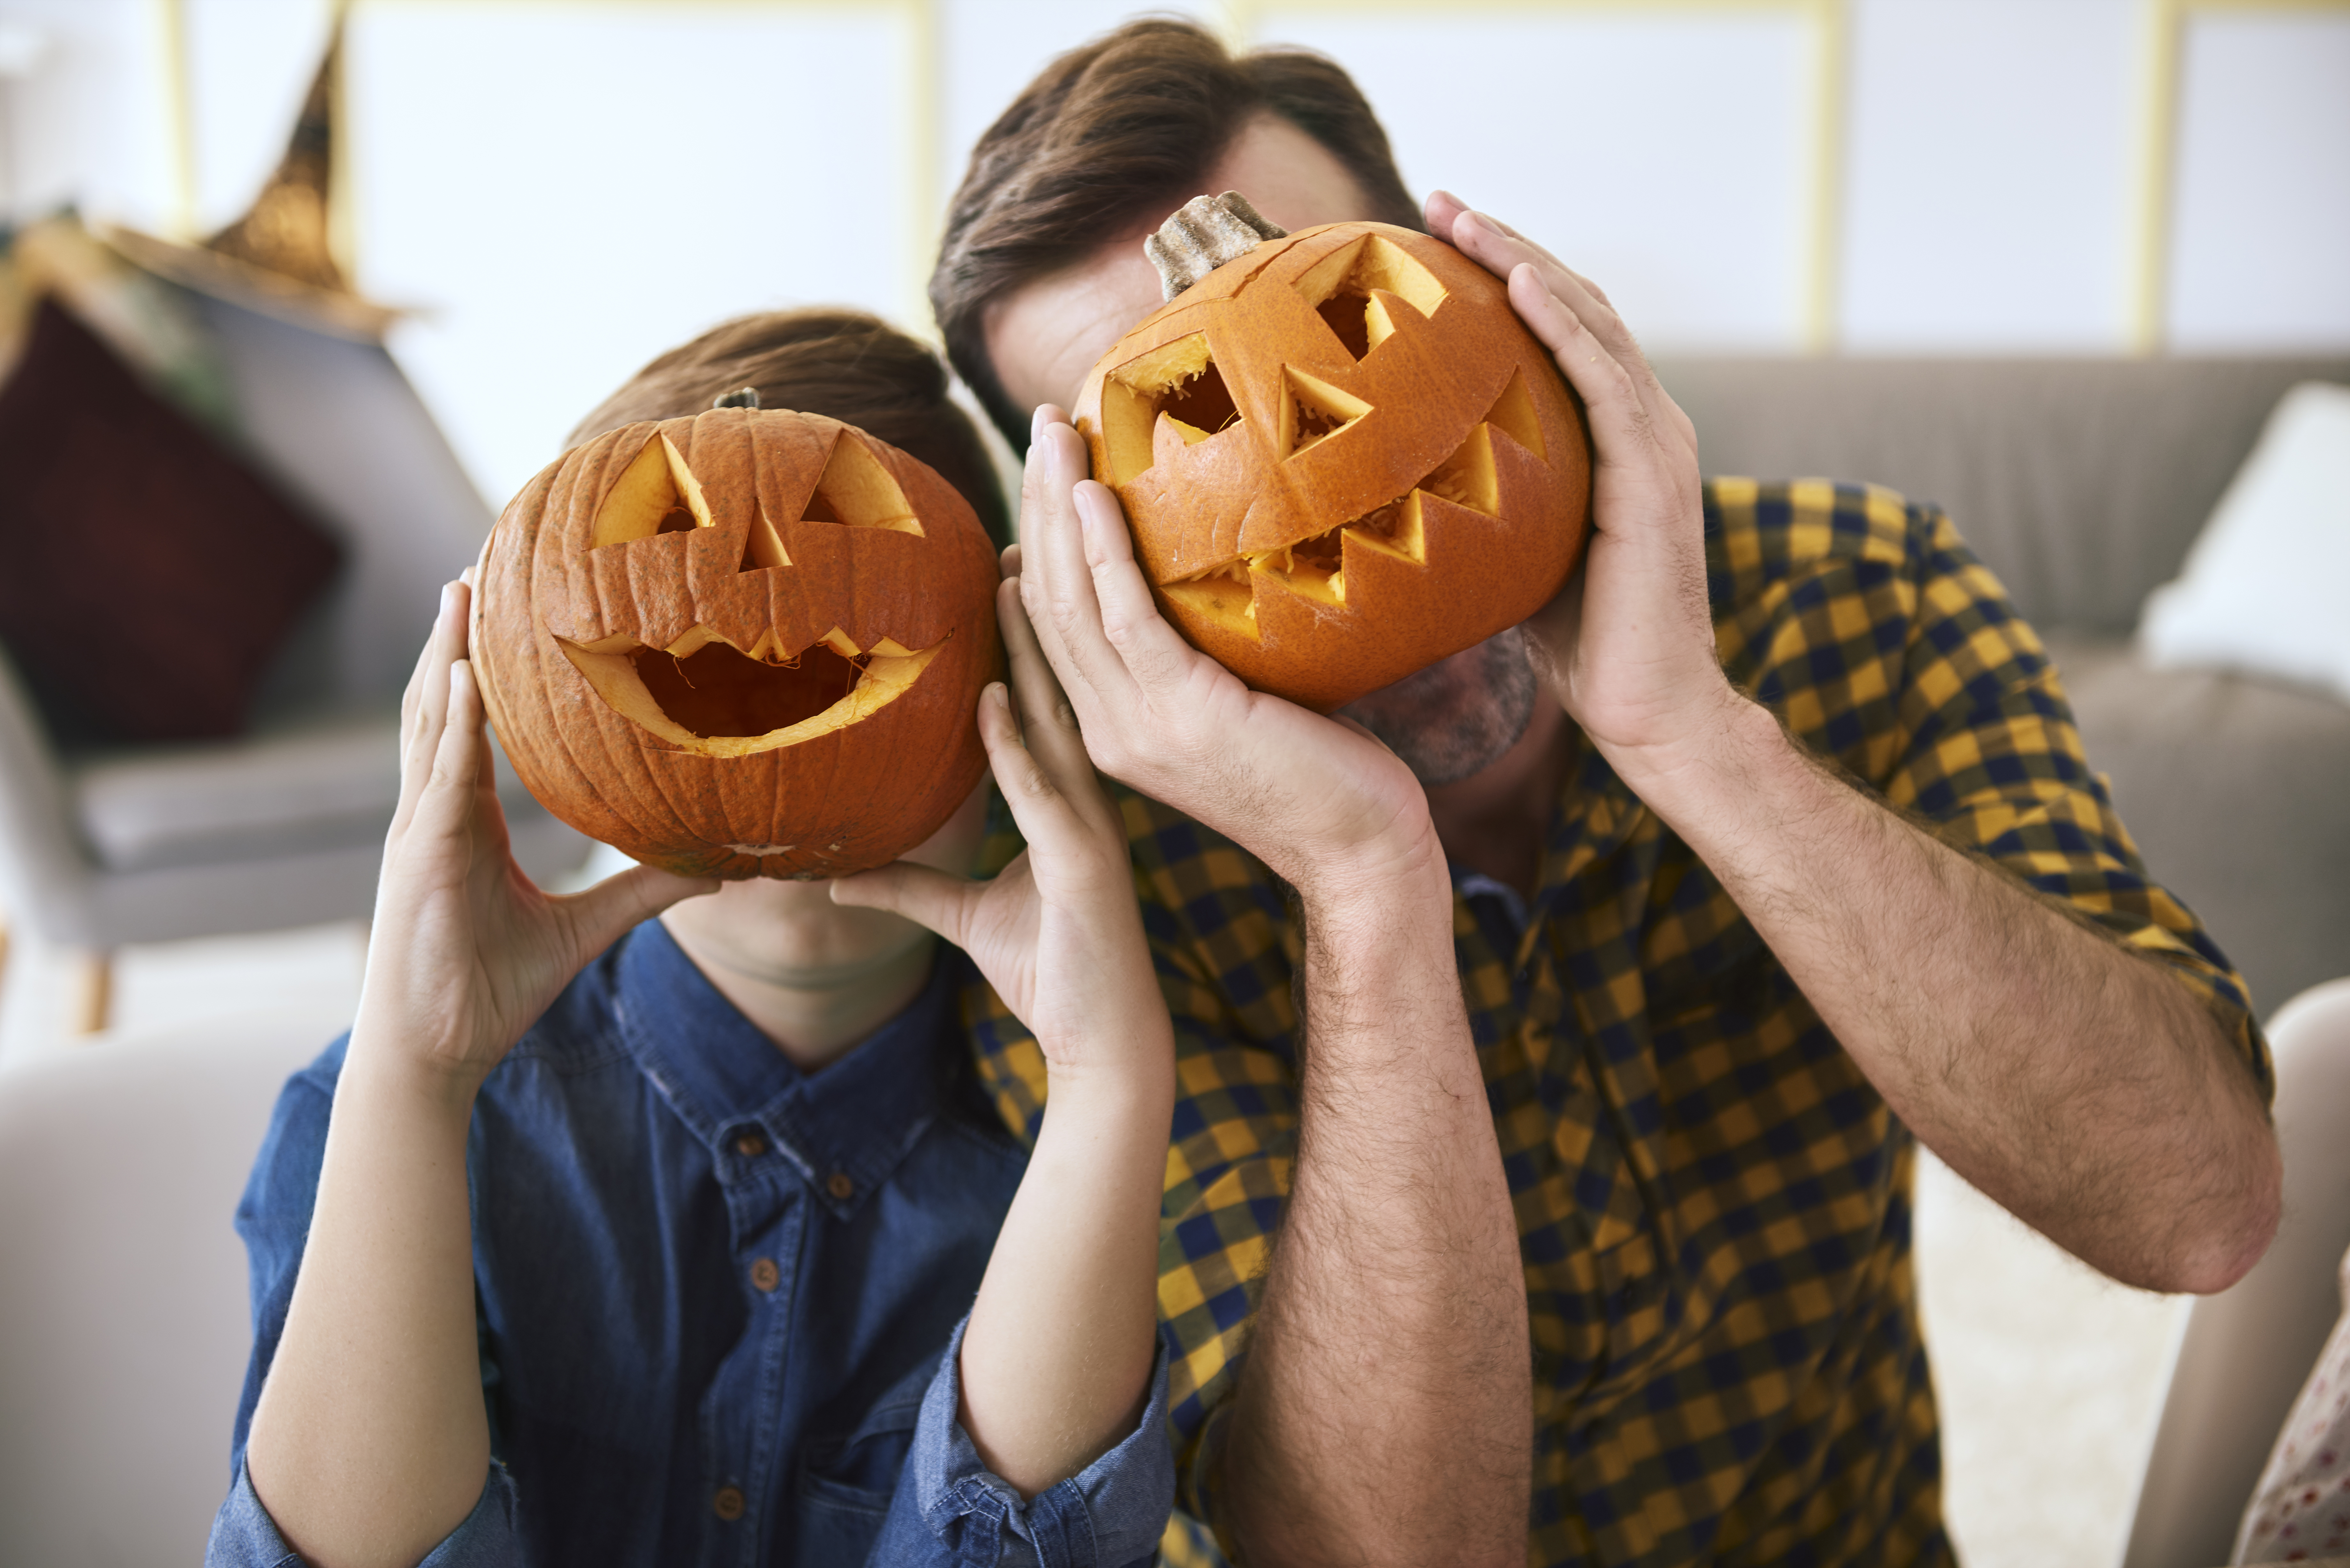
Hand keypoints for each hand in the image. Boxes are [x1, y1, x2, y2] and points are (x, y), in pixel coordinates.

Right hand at [353, 580, 714, 1097]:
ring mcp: (420, 830)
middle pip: (444, 705)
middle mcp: (436, 812)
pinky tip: (462, 680)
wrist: (440, 1050)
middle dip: (455, 637)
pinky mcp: (422, 857)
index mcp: (466, 818)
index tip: (501, 605)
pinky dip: (452, 727)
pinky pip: (440, 779)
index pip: (475, 724)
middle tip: (473, 565)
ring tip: (461, 591)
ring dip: (445, 657)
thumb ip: (643, 894)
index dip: (482, 666)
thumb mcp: (584, 931)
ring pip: (432, 726)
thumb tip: (715, 873)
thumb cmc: (490, 989)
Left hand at [833, 569, 1164, 1080]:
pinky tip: (996, 700)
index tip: (1004, 570)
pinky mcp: (1084, 867)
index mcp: (1069, 804)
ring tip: (1005, 585)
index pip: (1048, 703)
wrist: (1103, 1044)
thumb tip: (837, 879)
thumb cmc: (1049, 973)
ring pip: (1058, 724)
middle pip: (1060, 692)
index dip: (1028, 639)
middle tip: (1013, 540)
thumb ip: (909, 888)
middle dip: (1037, 618)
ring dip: (1031, 656)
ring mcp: (1090, 830)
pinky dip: (1016, 747)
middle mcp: (1086, 802)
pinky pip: (1042, 794)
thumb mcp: (965, 918)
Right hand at [1013, 410, 1438, 898]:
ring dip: (1058, 505)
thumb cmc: (1316, 766)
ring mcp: (1138, 727)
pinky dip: (1104, 551)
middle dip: (1037, 502)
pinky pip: (1126, 618)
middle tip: (1044, 421)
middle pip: (1046, 599)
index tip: (1042, 471)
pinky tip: (1095, 493)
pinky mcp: (1183, 715)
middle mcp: (1108, 729)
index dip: (1038, 538)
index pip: (1051, 622)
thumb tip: (1209, 572)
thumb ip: (1199, 652)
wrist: (1357, 846)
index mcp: (1112, 727)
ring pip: (1071, 600)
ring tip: (1057, 429)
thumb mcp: (1236, 700)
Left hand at [1426, 191, 1741, 785]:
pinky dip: (1563, 324)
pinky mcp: (1650, 474)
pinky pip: (1603, 379)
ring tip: (1464, 218)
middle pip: (1573, 305)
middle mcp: (1644, 424)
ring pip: (1588, 323)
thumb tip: (1390, 492)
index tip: (1438, 240)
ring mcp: (1654, 443)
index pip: (1560, 332)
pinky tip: (1518, 284)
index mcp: (1614, 437)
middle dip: (1506, 246)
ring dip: (1524, 260)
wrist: (1647, 707)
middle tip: (1438, 202)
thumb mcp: (1513, 551)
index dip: (1505, 275)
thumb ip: (1482, 505)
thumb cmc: (1578, 642)